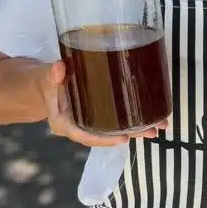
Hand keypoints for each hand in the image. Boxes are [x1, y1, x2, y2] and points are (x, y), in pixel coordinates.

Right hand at [39, 61, 168, 146]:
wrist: (46, 85)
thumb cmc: (47, 82)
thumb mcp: (46, 78)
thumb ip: (52, 75)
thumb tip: (59, 67)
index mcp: (66, 124)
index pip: (85, 136)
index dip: (104, 139)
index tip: (123, 139)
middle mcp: (81, 127)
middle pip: (107, 135)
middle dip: (131, 135)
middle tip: (153, 132)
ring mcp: (91, 122)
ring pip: (116, 130)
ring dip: (138, 129)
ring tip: (160, 126)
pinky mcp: (100, 114)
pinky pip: (117, 121)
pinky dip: (133, 121)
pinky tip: (151, 117)